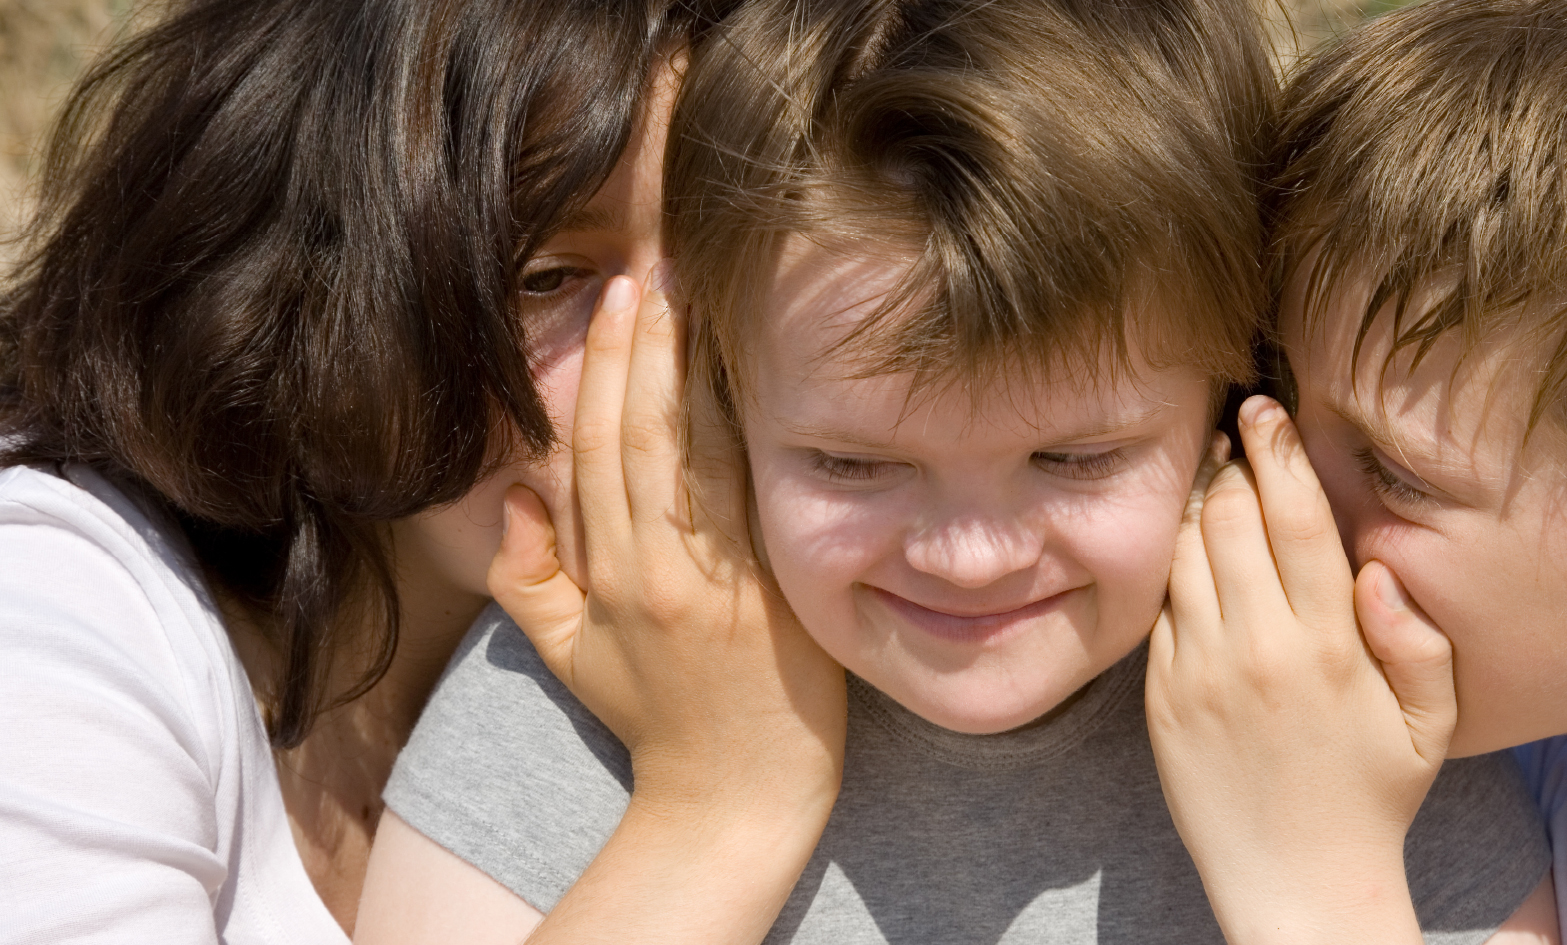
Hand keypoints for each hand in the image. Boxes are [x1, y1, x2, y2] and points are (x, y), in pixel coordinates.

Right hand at [488, 267, 845, 826]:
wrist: (732, 798)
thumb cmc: (655, 720)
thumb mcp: (567, 657)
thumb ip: (528, 578)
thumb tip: (520, 493)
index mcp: (603, 579)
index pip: (594, 453)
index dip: (603, 371)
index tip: (617, 300)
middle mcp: (654, 570)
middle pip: (639, 437)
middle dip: (643, 347)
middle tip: (653, 269)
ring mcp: (717, 580)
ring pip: (692, 455)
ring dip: (691, 370)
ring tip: (694, 297)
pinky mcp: (771, 591)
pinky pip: (749, 495)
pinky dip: (745, 431)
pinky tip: (750, 376)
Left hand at [1145, 394, 1455, 944]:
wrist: (1293, 880)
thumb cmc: (1370, 797)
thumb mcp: (1429, 726)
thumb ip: (1421, 640)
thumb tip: (1377, 566)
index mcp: (1330, 646)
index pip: (1298, 518)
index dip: (1279, 452)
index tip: (1268, 410)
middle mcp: (1258, 649)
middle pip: (1229, 518)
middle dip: (1232, 461)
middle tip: (1237, 427)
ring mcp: (1200, 671)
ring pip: (1184, 552)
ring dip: (1195, 502)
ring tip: (1212, 474)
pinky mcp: (1160, 695)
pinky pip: (1161, 606)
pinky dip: (1172, 564)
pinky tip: (1188, 545)